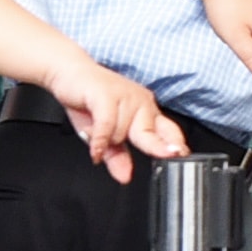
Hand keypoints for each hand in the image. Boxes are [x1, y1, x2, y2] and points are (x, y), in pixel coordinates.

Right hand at [46, 54, 189, 181]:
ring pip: (121, 133)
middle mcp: (140, 102)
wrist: (69, 73)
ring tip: (93, 131)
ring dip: (104, 140)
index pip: (168, 129)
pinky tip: (95, 149)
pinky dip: (100, 140)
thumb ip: (116, 156)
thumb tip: (124, 177)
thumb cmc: (88, 102)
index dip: (176, 144)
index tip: (182, 156)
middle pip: (149, 134)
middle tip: (166, 155)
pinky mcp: (107, 94)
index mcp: (145, 111)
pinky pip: (107, 124)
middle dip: (155, 147)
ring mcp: (126, 96)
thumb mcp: (103, 136)